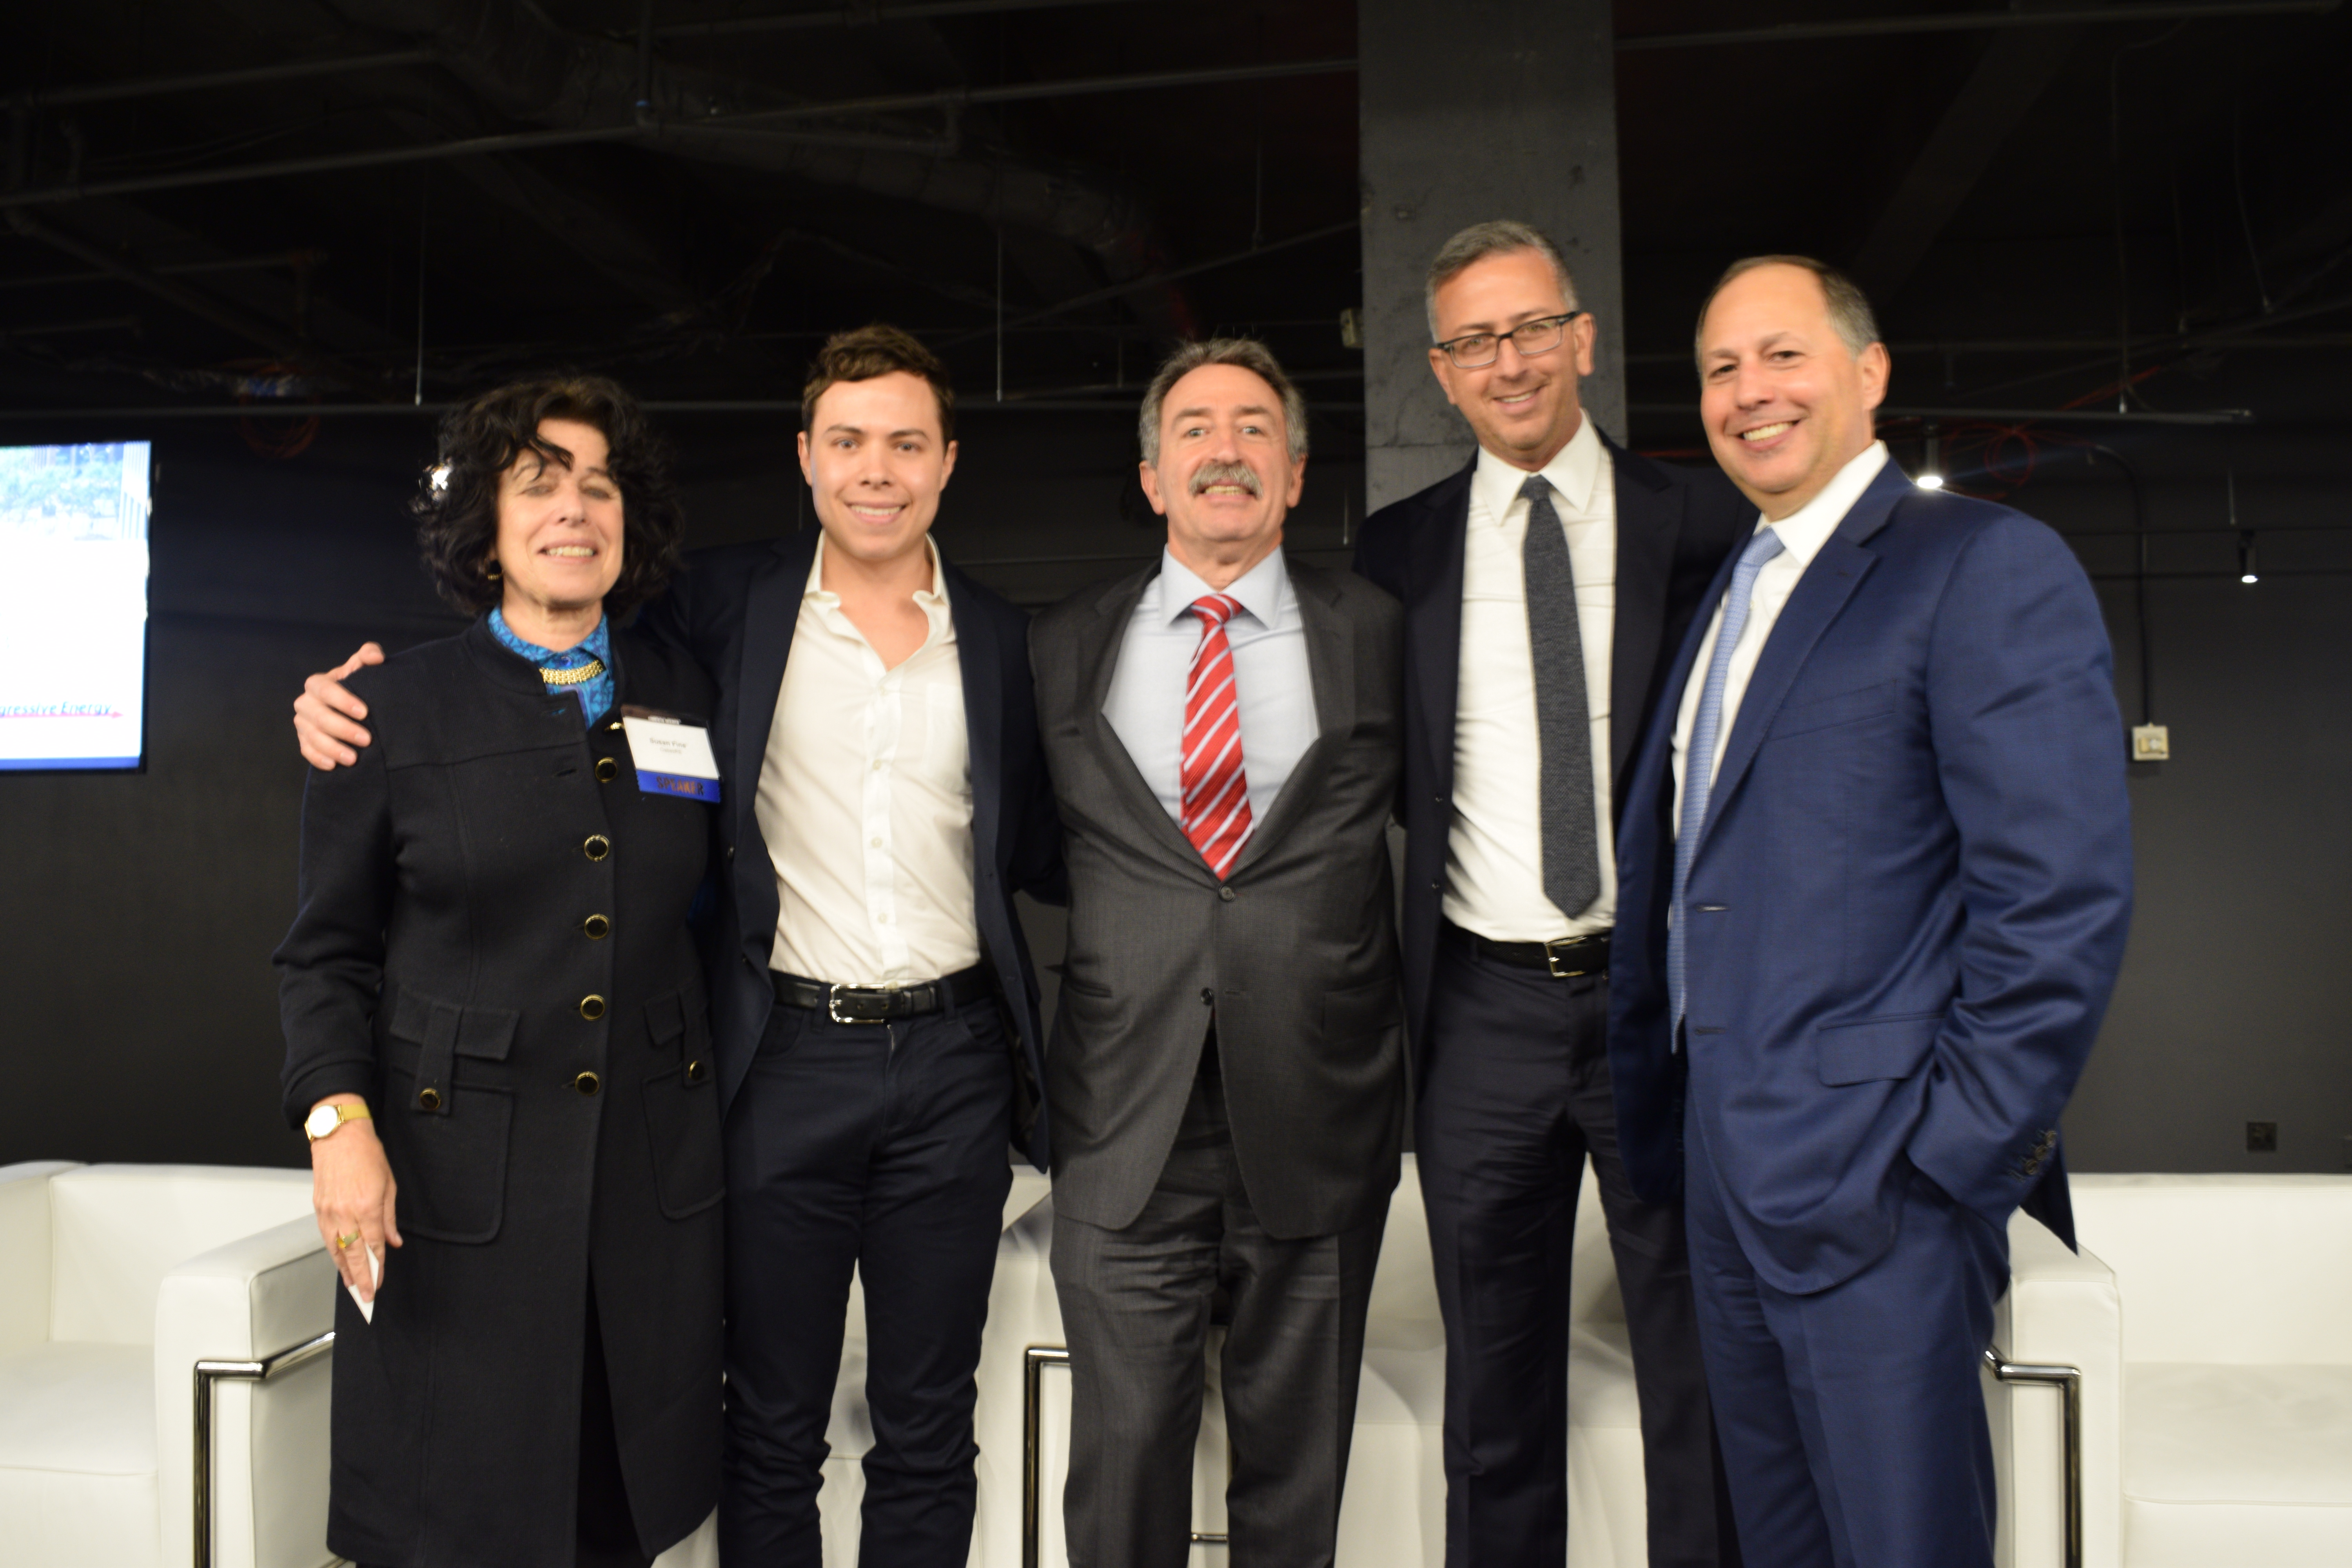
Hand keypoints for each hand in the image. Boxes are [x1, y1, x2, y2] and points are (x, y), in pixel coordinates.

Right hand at [295, 643, 383, 769]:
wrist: (352, 707)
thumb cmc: (358, 685)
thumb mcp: (362, 669)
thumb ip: (368, 656)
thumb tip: (376, 658)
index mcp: (317, 684)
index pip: (326, 690)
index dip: (343, 701)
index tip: (365, 713)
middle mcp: (305, 703)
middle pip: (320, 717)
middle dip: (343, 729)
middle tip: (367, 740)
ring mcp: (302, 724)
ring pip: (313, 737)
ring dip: (333, 748)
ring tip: (353, 759)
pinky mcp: (304, 741)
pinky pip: (307, 751)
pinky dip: (319, 759)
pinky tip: (334, 765)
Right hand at [309, 1095, 400, 1301]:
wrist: (339, 1135)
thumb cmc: (367, 1155)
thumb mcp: (389, 1184)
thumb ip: (390, 1218)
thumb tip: (393, 1242)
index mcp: (366, 1207)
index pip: (373, 1246)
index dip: (377, 1268)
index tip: (379, 1284)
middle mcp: (345, 1213)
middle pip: (352, 1254)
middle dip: (360, 1279)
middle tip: (365, 1298)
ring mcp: (328, 1212)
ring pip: (336, 1249)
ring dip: (344, 1270)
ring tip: (352, 1286)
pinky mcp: (318, 1208)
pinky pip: (326, 1238)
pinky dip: (333, 1253)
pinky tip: (340, 1263)